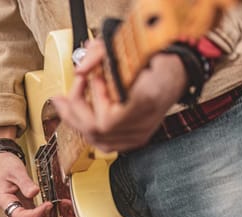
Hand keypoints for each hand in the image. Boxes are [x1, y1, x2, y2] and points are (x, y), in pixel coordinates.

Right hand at [0, 128, 53, 216]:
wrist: (0, 162)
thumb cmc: (5, 166)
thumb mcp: (16, 170)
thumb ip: (25, 182)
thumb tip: (35, 192)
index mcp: (5, 202)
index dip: (37, 214)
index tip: (49, 205)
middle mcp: (10, 211)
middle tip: (51, 213)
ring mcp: (18, 211)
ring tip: (53, 210)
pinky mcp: (24, 208)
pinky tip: (51, 209)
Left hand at [52, 39, 187, 152]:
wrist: (176, 74)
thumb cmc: (156, 61)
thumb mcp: (130, 48)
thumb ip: (100, 54)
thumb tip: (80, 69)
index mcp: (146, 101)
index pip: (107, 118)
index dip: (94, 97)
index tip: (92, 76)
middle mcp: (143, 123)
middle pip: (97, 131)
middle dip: (73, 110)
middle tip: (65, 93)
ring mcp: (139, 134)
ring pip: (97, 140)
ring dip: (76, 120)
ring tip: (67, 103)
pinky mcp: (135, 139)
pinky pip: (104, 144)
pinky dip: (88, 130)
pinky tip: (80, 117)